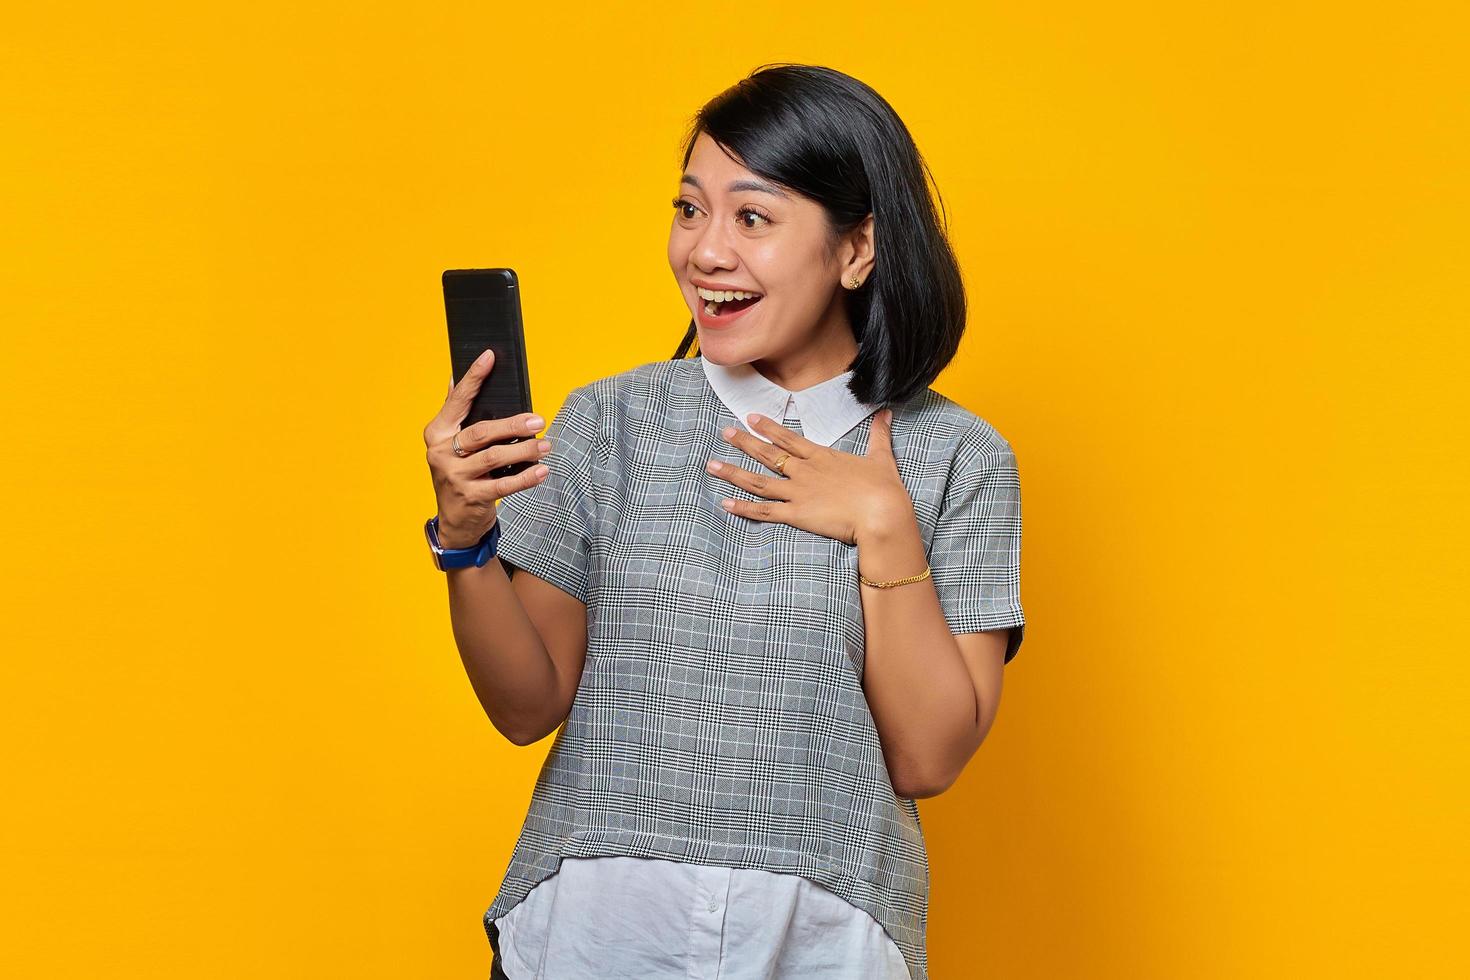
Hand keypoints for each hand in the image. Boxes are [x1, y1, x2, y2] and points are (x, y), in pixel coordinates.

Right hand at [422, 348, 552, 548]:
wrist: (455, 522)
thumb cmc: (460, 474)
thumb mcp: (451, 445)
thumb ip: (456, 414)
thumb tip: (455, 378)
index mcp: (437, 433)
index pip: (457, 401)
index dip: (473, 378)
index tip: (489, 357)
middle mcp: (441, 453)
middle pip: (481, 432)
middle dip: (513, 425)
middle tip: (539, 421)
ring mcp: (454, 477)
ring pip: (495, 458)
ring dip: (525, 450)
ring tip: (546, 445)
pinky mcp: (471, 497)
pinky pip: (504, 486)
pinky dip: (526, 477)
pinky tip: (542, 470)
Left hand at [706, 409, 912, 545]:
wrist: (881, 513)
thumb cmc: (884, 488)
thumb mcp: (881, 457)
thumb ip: (879, 434)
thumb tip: (886, 413)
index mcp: (822, 457)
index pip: (788, 439)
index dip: (768, 428)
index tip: (750, 417)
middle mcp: (804, 471)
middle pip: (768, 454)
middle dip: (744, 442)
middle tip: (724, 433)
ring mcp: (798, 492)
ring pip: (758, 481)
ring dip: (734, 472)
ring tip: (712, 465)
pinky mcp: (796, 515)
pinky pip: (764, 511)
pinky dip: (743, 508)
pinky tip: (725, 503)